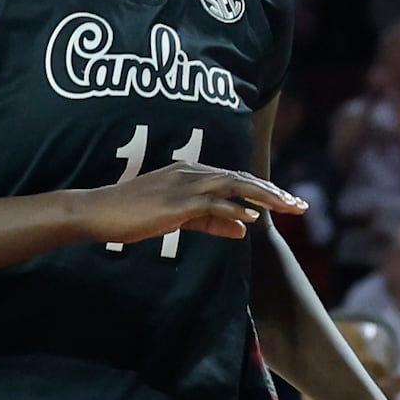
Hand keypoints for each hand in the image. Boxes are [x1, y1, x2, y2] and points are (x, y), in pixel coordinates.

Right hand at [71, 161, 306, 248]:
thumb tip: (245, 227)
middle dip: (274, 192)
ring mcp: (184, 185)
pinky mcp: (176, 202)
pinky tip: (252, 217)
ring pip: (234, 186)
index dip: (266, 189)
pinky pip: (211, 203)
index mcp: (193, 172)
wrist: (98, 212)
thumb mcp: (179, 218)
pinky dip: (234, 208)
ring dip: (264, 197)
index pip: (238, 179)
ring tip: (288, 208)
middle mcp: (192, 172)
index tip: (289, 203)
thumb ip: (212, 221)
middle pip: (243, 179)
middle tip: (300, 206)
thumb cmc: (133, 215)